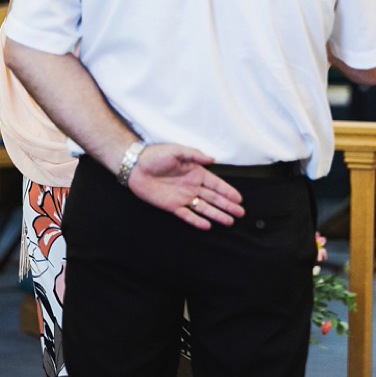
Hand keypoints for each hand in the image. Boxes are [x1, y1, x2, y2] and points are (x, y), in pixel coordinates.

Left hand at [127, 144, 244, 230]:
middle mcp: (192, 186)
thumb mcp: (177, 150)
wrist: (135, 166)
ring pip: (204, 208)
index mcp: (195, 172)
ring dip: (217, 214)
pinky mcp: (172, 206)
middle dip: (227, 205)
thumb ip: (195, 155)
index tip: (239, 199)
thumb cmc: (155, 156)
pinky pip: (187, 215)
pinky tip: (207, 225)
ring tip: (230, 221)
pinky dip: (196, 221)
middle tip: (240, 213)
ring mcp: (183, 197)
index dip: (228, 191)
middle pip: (214, 198)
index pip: (216, 184)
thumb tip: (212, 159)